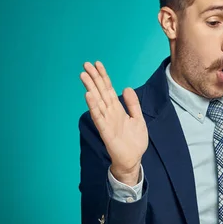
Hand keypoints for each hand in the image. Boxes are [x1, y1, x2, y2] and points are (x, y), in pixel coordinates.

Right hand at [80, 61, 147, 185]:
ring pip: (97, 101)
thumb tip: (126, 88)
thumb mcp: (138, 118)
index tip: (97, 64)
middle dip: (94, 78)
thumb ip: (132, 104)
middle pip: (100, 92)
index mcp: (117, 109)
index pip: (108, 89)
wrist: (133, 159)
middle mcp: (110, 113)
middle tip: (85, 64)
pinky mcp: (106, 131)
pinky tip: (88, 95)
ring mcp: (107, 121)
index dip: (103, 76)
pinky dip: (93, 106)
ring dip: (90, 88)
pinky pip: (98, 117)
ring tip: (84, 75)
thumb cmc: (134, 141)